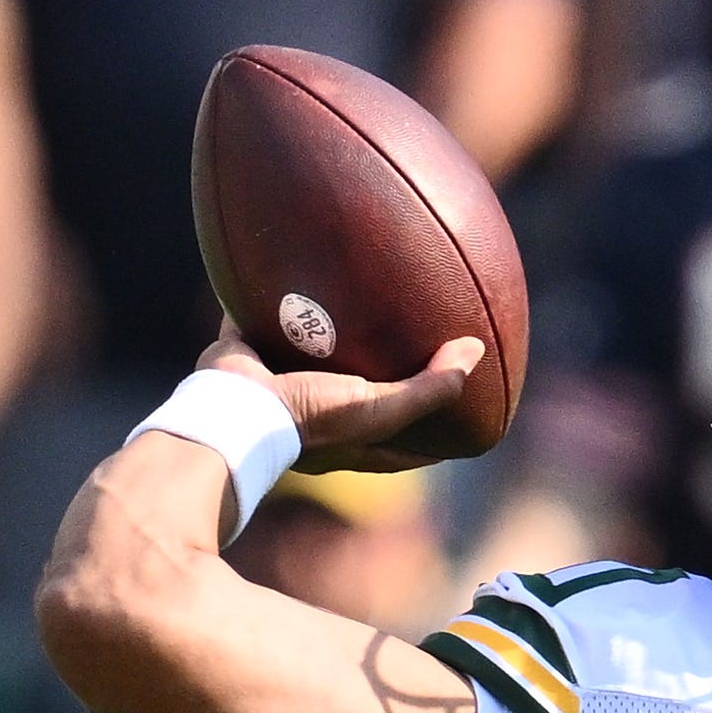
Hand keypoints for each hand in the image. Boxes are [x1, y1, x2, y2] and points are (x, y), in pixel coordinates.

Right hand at [198, 320, 481, 473]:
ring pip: (308, 356)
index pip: (406, 444)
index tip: (462, 420)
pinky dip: (269, 300)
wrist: (236, 409)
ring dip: (324, 335)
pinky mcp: (248, 356)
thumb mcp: (382, 408)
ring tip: (347, 301)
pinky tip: (285, 267)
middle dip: (378, 376)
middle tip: (404, 349)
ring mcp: (280, 388)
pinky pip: (260, 321)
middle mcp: (318, 418)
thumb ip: (431, 386)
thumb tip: (475, 351)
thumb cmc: (313, 418)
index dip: (435, 436)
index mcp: (353, 442)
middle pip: (358, 396)